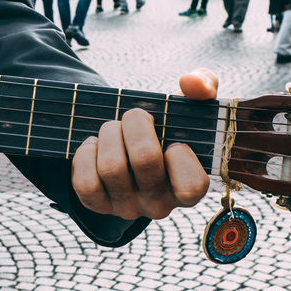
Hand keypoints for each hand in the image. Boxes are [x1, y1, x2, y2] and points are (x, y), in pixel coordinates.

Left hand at [72, 68, 216, 219]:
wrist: (127, 140)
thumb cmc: (167, 125)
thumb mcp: (191, 103)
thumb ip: (204, 85)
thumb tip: (190, 83)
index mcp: (189, 187)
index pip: (192, 186)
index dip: (181, 156)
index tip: (174, 142)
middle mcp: (160, 205)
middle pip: (145, 159)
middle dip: (135, 124)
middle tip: (134, 117)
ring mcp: (128, 208)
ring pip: (111, 168)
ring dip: (109, 134)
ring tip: (113, 129)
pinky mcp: (98, 206)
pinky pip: (86, 183)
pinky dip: (86, 154)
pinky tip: (94, 146)